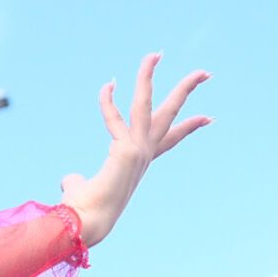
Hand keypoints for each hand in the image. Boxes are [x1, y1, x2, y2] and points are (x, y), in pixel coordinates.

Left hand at [61, 53, 210, 248]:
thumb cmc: (84, 211)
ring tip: (155, 54)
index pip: (169, 140)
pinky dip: (107, 101)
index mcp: (140, 162)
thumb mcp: (82, 189)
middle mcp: (144, 154)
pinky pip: (114, 118)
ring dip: (148, 77)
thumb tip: (69, 181)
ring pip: (146, 105)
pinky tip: (108, 84)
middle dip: (186, 91)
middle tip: (205, 73)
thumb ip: (77, 181)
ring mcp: (138, 150)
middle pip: (170, 116)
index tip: (209, 117)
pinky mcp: (125, 150)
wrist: (87, 222)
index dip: (189, 128)